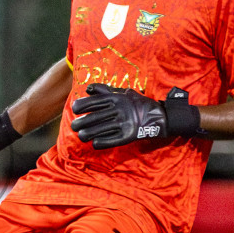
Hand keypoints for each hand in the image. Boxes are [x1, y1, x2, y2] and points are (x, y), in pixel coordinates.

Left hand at [70, 84, 198, 149]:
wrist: (158, 116)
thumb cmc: (137, 103)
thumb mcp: (123, 92)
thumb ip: (104, 90)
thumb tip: (87, 89)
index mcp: (115, 99)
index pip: (90, 103)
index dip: (79, 107)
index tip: (75, 110)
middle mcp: (117, 111)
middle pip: (89, 119)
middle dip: (78, 124)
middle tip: (75, 126)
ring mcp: (122, 124)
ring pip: (95, 132)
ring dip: (85, 134)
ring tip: (82, 135)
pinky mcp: (127, 137)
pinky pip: (106, 142)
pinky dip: (97, 143)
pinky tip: (94, 142)